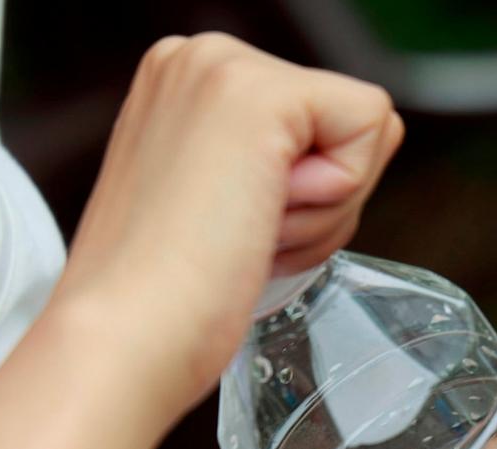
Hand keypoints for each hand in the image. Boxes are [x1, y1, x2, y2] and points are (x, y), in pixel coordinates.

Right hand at [51, 33, 403, 427]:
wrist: (125, 340)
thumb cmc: (162, 305)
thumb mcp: (215, 207)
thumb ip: (264, 170)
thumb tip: (328, 173)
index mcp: (187, 84)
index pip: (319, 123)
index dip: (308, 198)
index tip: (234, 230)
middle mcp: (201, 59)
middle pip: (349, 127)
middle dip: (321, 204)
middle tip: (240, 238)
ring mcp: (226, 68)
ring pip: (366, 132)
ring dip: (323, 211)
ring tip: (240, 235)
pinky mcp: (262, 94)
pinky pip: (371, 128)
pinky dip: (336, 197)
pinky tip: (262, 219)